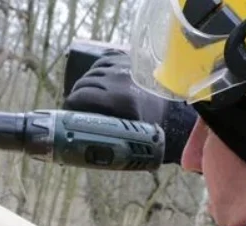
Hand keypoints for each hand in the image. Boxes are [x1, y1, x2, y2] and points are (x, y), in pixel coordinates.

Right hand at [63, 49, 194, 163]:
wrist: (176, 116)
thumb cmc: (152, 134)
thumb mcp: (126, 140)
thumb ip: (103, 139)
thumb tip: (78, 144)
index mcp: (120, 101)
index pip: (80, 97)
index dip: (70, 106)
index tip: (69, 114)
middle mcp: (121, 81)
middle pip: (83, 84)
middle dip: (77, 97)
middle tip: (77, 109)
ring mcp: (126, 68)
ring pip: (92, 72)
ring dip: (86, 84)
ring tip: (87, 97)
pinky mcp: (130, 62)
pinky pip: (103, 62)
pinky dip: (97, 71)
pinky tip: (97, 81)